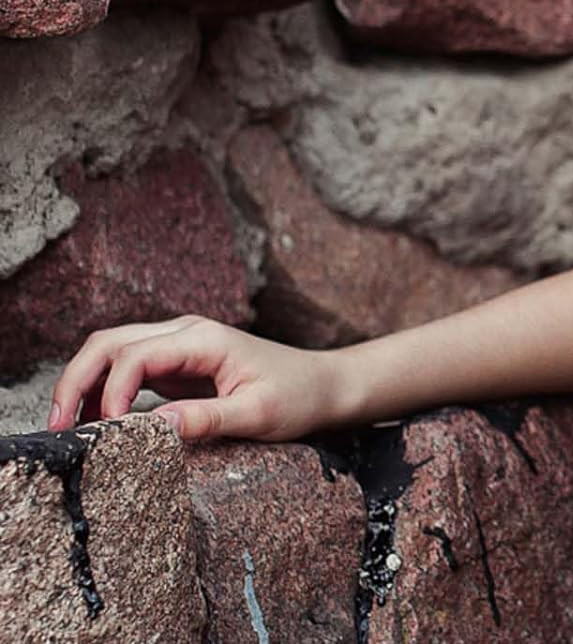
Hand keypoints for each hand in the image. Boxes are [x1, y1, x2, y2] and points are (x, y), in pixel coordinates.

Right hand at [48, 315, 341, 443]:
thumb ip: (208, 419)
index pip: (135, 354)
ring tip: (67, 429)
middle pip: (109, 343)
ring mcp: (178, 348)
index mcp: (203, 338)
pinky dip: (103, 392)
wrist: (322, 386)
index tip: (108, 432)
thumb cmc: (297, 396)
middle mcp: (185, 334)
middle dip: (76, 380)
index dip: (111, 392)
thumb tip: (156, 427)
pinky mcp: (177, 368)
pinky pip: (127, 372)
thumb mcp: (258, 414)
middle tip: (58, 428)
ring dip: (83, 384)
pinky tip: (95, 425)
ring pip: (113, 352)